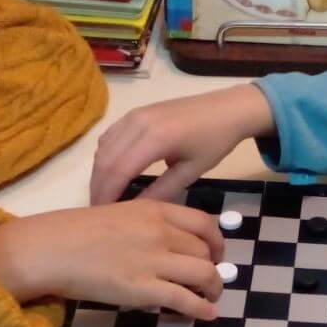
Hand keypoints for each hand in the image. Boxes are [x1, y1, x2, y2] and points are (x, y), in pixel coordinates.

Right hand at [0, 199, 225, 319]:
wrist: (49, 249)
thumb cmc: (74, 232)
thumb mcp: (117, 214)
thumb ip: (145, 225)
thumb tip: (165, 244)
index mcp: (154, 210)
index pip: (203, 222)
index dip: (217, 241)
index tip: (216, 252)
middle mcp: (160, 231)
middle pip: (205, 250)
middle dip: (215, 267)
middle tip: (212, 280)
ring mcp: (153, 260)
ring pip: (204, 274)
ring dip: (214, 288)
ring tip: (212, 298)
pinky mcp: (144, 288)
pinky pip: (186, 300)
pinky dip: (202, 309)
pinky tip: (207, 315)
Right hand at [90, 85, 275, 205]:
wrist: (228, 108)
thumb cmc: (215, 141)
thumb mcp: (191, 171)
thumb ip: (162, 192)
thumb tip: (136, 213)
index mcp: (155, 138)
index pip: (118, 171)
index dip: (107, 195)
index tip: (104, 217)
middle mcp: (138, 122)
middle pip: (104, 160)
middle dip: (98, 187)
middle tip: (100, 211)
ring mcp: (134, 115)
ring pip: (103, 148)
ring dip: (100, 173)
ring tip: (106, 196)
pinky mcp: (135, 113)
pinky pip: (110, 137)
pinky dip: (105, 157)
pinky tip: (113, 173)